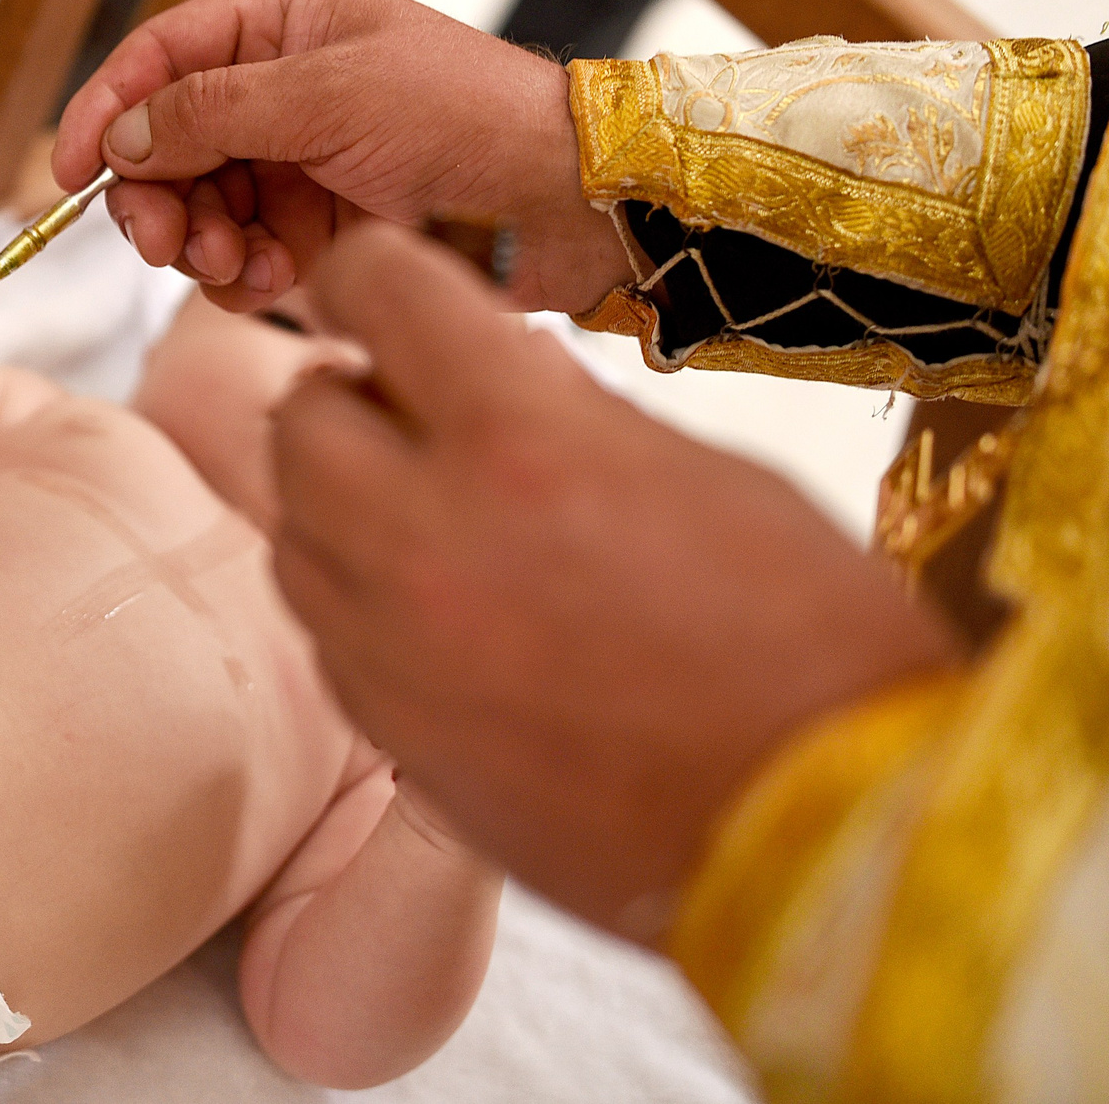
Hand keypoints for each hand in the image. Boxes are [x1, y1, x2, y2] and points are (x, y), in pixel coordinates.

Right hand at [51, 0, 628, 313]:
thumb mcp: (328, 96)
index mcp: (284, 27)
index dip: (106, 109)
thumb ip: (212, 111)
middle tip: (164, 242)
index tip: (68, 172)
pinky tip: (274, 282)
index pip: (160, 58)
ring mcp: (301, 164)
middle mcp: (284, 91)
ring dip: (200, 244)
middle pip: (167, 143)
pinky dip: (242, 276)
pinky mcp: (322, 232)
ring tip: (234, 266)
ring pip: (199, 209)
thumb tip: (122, 134)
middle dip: (155, 196)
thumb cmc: (465, 117)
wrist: (564, 200)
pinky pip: (244, 258)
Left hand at [268, 224, 959, 937]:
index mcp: (520, 440)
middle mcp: (423, 534)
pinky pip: (325, 632)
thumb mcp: (704, 473)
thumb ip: (567, 411)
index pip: (375, 292)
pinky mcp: (389, 734)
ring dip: (341, 499)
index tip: (380, 282)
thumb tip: (488, 368)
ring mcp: (391, 645)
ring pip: (292, 528)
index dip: (373, 271)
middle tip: (411, 408)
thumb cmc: (807, 640)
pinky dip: (360, 600)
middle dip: (349, 395)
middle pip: (299, 416)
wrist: (819, 839)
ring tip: (426, 511)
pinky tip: (438, 609)